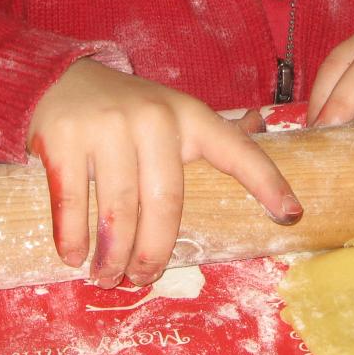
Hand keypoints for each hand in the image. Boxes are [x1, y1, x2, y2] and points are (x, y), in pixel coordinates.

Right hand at [26, 59, 301, 287]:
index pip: (236, 150)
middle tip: (143, 277)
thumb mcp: (174, 114)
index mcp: (189, 115)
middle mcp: (153, 117)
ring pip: (118, 210)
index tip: (290, 215)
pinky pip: (71, 202)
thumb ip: (213, 134)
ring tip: (107, 276)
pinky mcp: (64, 137)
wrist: (63, 77)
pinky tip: (74, 255)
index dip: (267, 182)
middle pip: (165, 203)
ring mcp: (107, 126)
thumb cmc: (129, 111)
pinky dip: (72, 238)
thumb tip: (265, 133)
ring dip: (112, 255)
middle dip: (153, 252)